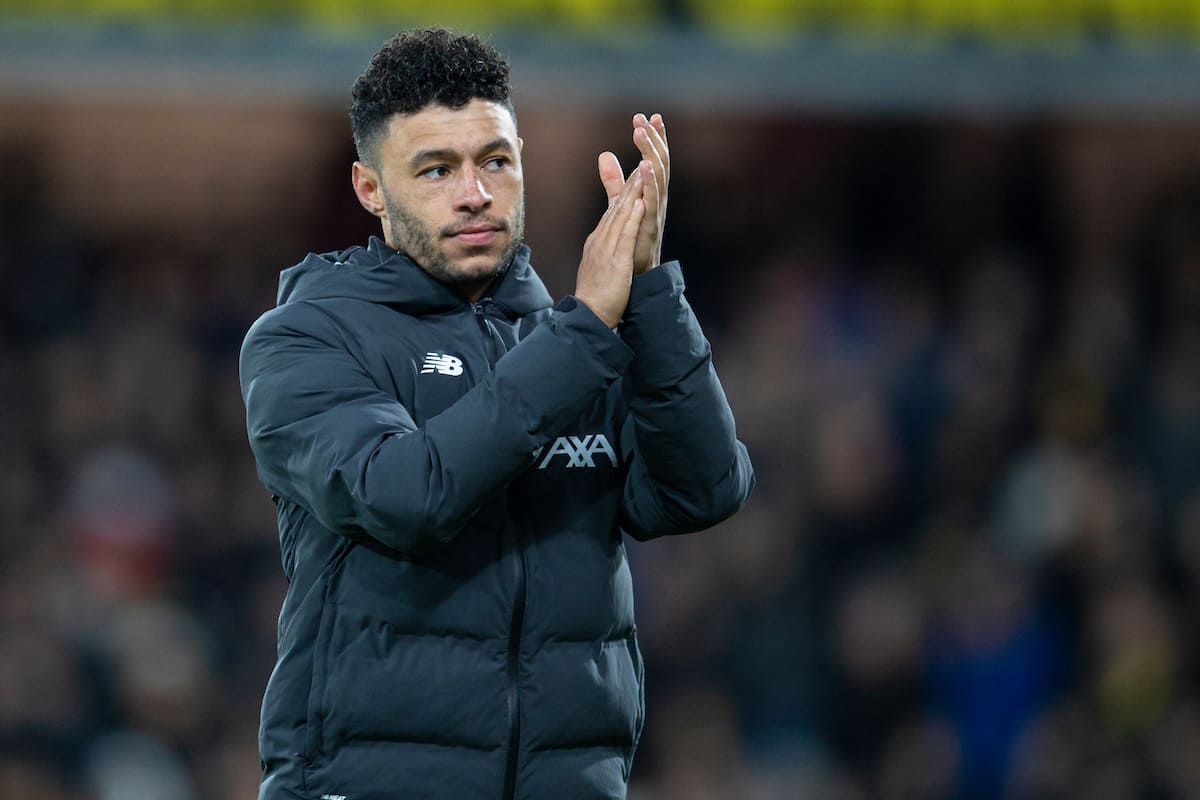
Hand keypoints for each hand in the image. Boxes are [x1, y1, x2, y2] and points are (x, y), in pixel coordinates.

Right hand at [574, 166, 644, 328]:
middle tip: (641, 159)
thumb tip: (607, 241)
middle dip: (629, 182)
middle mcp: (601, 240)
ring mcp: (607, 249)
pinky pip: (625, 236)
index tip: (636, 172)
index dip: (625, 190)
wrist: (589, 315)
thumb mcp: (600, 265)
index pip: (613, 211)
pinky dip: (633, 218)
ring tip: (642, 171)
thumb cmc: (596, 295)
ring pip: (621, 216)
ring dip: (632, 192)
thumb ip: (606, 249)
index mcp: (598, 241)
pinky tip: (640, 203)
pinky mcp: (616, 261)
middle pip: (617, 207)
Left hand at [598, 113, 669, 274]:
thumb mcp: (620, 202)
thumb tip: (604, 154)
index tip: (650, 115)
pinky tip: (646, 167)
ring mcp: (656, 211)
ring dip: (651, 154)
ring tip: (643, 135)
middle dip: (653, 139)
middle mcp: (657, 198)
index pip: (654, 158)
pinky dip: (651, 182)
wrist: (633, 273)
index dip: (654, 138)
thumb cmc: (631, 239)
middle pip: (659, 162)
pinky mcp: (650, 224)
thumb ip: (614, 180)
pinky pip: (653, 200)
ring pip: (658, 176)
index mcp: (651, 192)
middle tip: (645, 119)